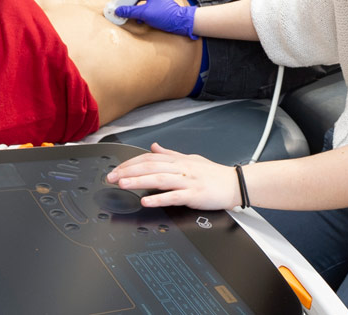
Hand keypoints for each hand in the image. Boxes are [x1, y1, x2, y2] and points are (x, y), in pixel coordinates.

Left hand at [105, 143, 239, 209]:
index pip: (149, 158)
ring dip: (138, 182)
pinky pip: (174, 196)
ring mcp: (187, 181)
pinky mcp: (194, 195)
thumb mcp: (190, 158)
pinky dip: (159, 198)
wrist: (236, 184)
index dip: (130, 163)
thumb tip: (154, 146)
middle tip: (111, 177)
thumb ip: (170, 153)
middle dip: (128, 171)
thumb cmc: (214, 174)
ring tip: (122, 184)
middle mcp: (181, 168)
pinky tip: (146, 201)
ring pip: (159, 179)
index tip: (116, 169)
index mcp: (178, 160)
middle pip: (150, 167)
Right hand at [114, 0, 197, 38]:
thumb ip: (130, 12)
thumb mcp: (144, 13)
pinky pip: (145, 3)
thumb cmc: (166, 15)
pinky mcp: (156, 5)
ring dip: (135, 1)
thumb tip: (119, 11)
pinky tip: (137, 17)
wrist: (179, 22)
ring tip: (128, 6)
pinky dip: (140, 8)